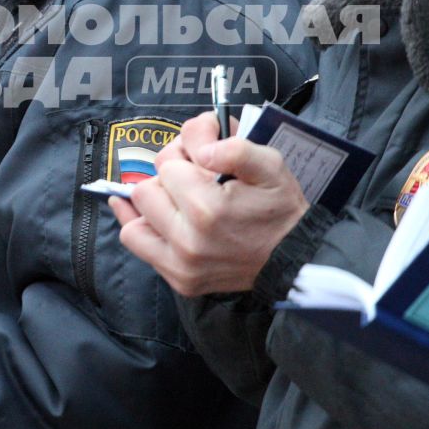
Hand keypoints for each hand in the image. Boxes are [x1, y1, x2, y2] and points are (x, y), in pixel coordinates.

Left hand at [110, 111, 309, 295]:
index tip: (205, 161)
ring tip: (177, 201)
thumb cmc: (279, 209)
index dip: (186, 156)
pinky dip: (143, 228)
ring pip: (134, 222)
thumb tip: (200, 148)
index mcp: (207, 209)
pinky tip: (153, 215)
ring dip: (152, 206)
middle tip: (194, 181)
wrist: (294, 258)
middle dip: (167, 180)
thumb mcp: (269, 165)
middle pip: (145, 191)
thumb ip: (233, 147)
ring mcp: (181, 266)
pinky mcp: (180, 281)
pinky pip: (141, 247)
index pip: (167, 165)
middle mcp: (188, 241)